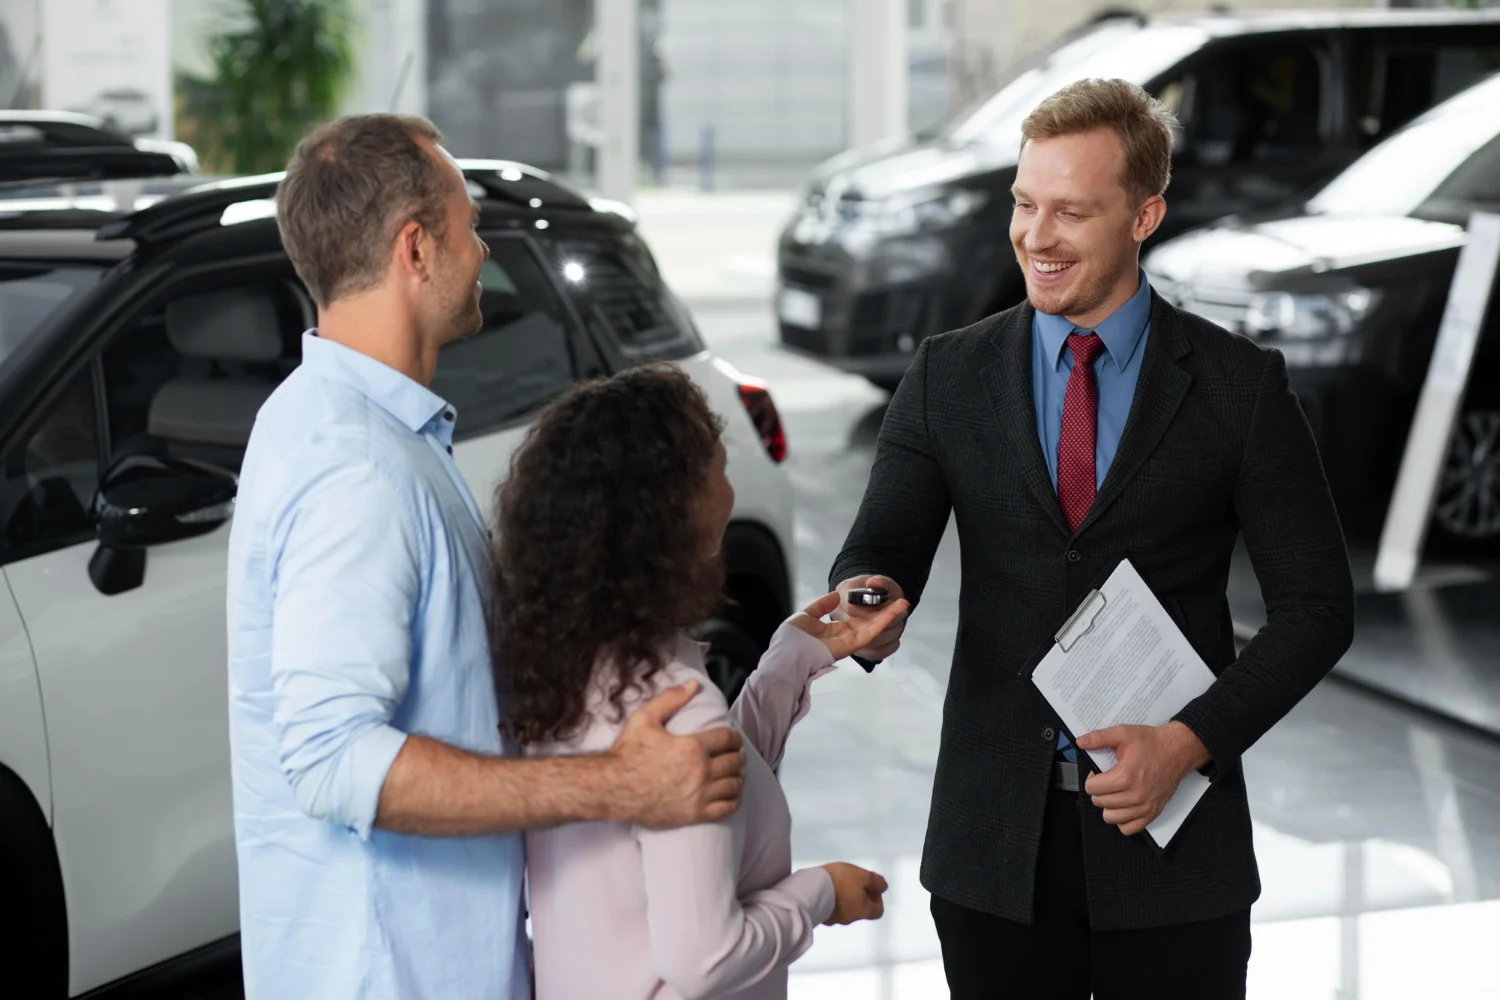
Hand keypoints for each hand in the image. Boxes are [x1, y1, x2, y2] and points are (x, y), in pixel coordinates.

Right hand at [608, 681, 746, 828]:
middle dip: (737, 756)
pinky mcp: (694, 814)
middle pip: (734, 761)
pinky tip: (730, 795)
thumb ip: (671, 699)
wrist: (612, 789)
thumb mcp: (644, 718)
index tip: (732, 739)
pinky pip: (726, 808)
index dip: (734, 737)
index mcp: (692, 746)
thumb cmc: (627, 754)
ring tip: (733, 773)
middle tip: (734, 755)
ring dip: (737, 777)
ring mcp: (699, 794)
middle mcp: (700, 771)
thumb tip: (693, 684)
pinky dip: (733, 800)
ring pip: (733, 784)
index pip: (728, 739)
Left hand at [790, 592, 909, 661]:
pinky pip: (868, 634)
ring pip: (873, 627)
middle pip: (869, 623)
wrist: (785, 653)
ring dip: (889, 616)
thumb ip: (820, 606)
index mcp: (833, 630)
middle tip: (901, 601)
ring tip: (903, 604)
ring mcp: (847, 642)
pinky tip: (892, 614)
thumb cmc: (791, 637)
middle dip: (885, 613)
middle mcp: (843, 636)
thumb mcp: (806, 614)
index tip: (882, 599)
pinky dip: (880, 623)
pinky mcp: (849, 645)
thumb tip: (834, 596)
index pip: (857, 619)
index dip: (870, 610)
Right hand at [820, 862, 888, 924]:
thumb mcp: (863, 876)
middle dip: (860, 894)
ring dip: (845, 896)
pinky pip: (831, 907)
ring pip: (845, 908)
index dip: (877, 897)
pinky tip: (826, 887)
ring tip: (837, 881)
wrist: (811, 889)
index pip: (878, 910)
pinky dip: (832, 898)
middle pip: (861, 908)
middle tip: (853, 880)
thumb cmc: (840, 882)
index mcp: (863, 911)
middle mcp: (850, 919)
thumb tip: (883, 887)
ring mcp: (834, 919)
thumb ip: (877, 882)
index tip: (870, 885)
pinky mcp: (821, 915)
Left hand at [1079, 721, 1210, 836]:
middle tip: (1108, 780)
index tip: (1100, 772)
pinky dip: (1123, 820)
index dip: (1092, 778)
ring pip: (1111, 818)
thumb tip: (1080, 742)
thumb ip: (1099, 738)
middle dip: (1099, 790)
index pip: (1092, 788)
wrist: (1177, 750)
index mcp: (1124, 777)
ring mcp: (1144, 807)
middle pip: (1100, 802)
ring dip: (1108, 806)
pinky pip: (1129, 828)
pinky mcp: (1152, 813)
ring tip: (1115, 793)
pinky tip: (1124, 806)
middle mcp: (1134, 795)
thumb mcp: (1123, 733)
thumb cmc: (1152, 743)